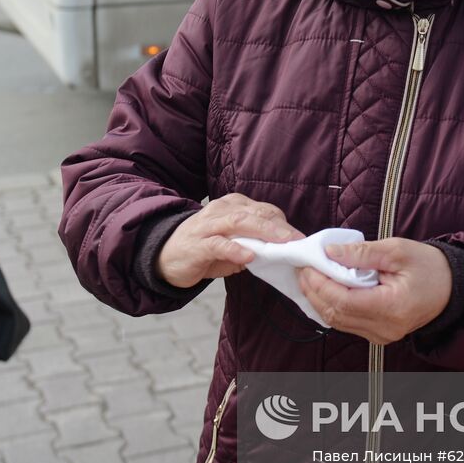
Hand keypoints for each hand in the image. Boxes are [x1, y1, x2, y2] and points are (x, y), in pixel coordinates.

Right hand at [156, 194, 303, 289]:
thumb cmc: (203, 249)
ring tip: (282, 243)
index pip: (264, 210)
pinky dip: (235, 249)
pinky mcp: (198, 244)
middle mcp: (221, 210)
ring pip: (240, 222)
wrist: (163, 255)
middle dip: (280, 226)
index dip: (283, 223)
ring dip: (264, 232)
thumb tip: (278, 252)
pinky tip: (249, 255)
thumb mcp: (232, 244)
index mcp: (233, 206)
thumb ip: (253, 243)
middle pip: (256, 213)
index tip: (300, 238)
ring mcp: (208, 225)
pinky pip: (219, 244)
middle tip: (298, 240)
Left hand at [297, 238, 451, 344]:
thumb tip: (330, 252)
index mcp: (392, 307)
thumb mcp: (397, 250)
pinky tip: (323, 290)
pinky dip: (331, 306)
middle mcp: (385, 328)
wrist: (451, 288)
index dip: (320, 284)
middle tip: (302, 269)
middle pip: (335, 314)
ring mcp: (381, 335)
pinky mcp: (378, 334)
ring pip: (337, 322)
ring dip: (319, 300)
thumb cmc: (429, 267)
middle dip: (314, 291)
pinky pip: (346, 323)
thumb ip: (362, 253)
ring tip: (309, 276)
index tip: (307, 265)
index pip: (343, 301)